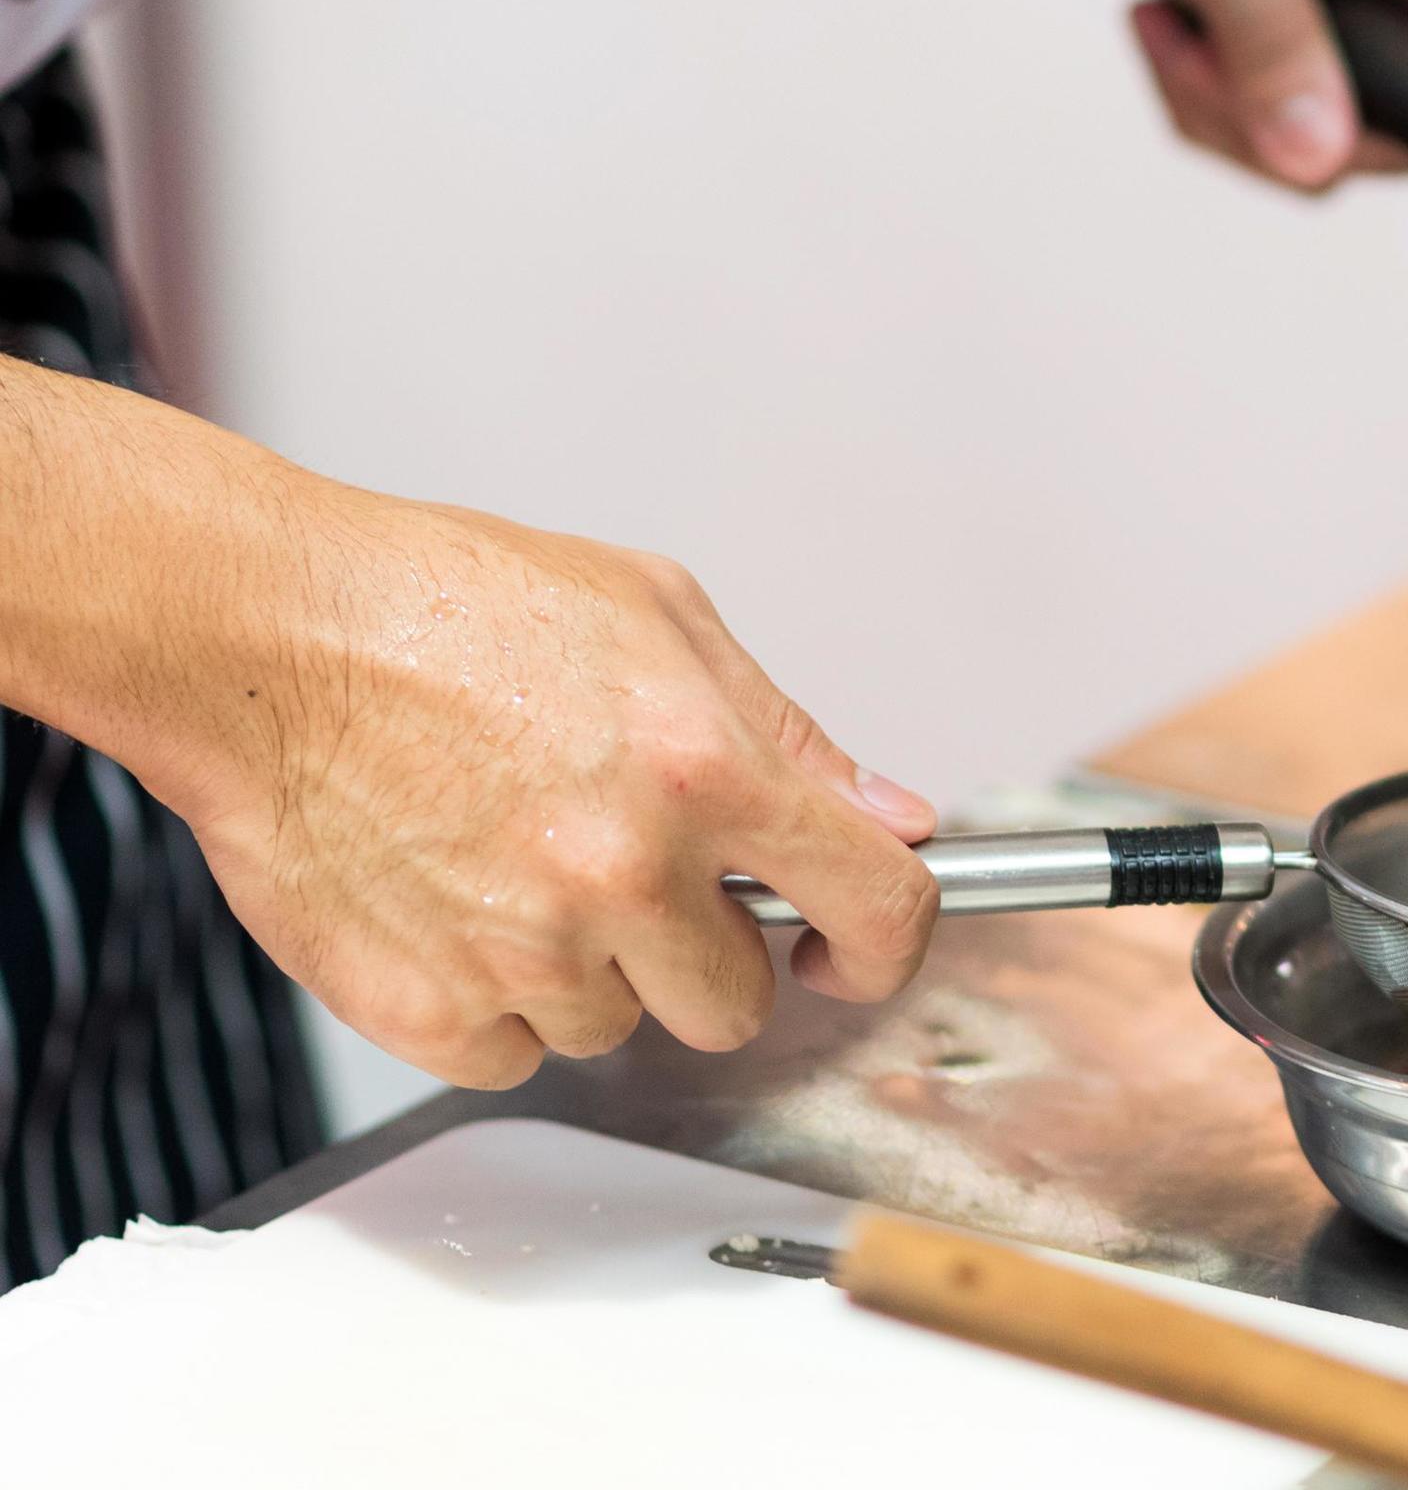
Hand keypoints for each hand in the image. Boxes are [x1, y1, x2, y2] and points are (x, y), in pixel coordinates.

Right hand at [143, 479, 939, 1089]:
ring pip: (617, 1029)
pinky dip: (492, 1005)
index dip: (887, 945)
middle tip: (633, 875)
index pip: (878, 903)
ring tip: (516, 860)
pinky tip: (455, 904)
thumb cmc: (446, 606)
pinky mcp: (427, 1010)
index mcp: (706, 769)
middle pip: (736, 1003)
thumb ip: (790, 736)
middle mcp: (625, 872)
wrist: (264, 639)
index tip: (855, 952)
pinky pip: (511, 1056)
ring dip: (590, 973)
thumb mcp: (658, 615)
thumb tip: (890, 820)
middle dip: (705, 952)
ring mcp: (526, 953)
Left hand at [1079, 0, 1407, 186]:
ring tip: (1176, 26)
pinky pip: (1352, 101)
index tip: (1247, 93)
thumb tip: (1317, 163)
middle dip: (1269, 117)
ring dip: (1247, 106)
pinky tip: (1206, 30)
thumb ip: (1275, 56)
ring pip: (1367, 128)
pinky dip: (1261, 88)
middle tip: (1178, 46)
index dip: (1359, 132)